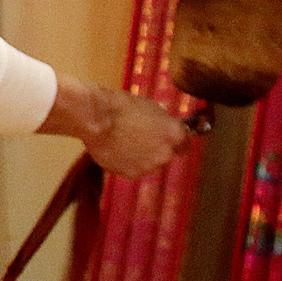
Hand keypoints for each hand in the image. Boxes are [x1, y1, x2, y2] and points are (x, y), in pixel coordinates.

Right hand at [41, 76, 190, 179]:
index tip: (168, 137)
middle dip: (156, 147)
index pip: (186, 144)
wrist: (96, 118)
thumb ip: (163, 122)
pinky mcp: (130, 174)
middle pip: (165, 154)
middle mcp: (165, 154)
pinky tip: (115, 147)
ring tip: (123, 140)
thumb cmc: (121, 106)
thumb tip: (165, 128)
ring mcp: (148, 167)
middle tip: (139, 135)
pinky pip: (132, 168)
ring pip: (148, 163)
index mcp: (174, 134)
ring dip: (141, 155)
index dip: (175, 140)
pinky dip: (125, 161)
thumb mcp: (150, 107)